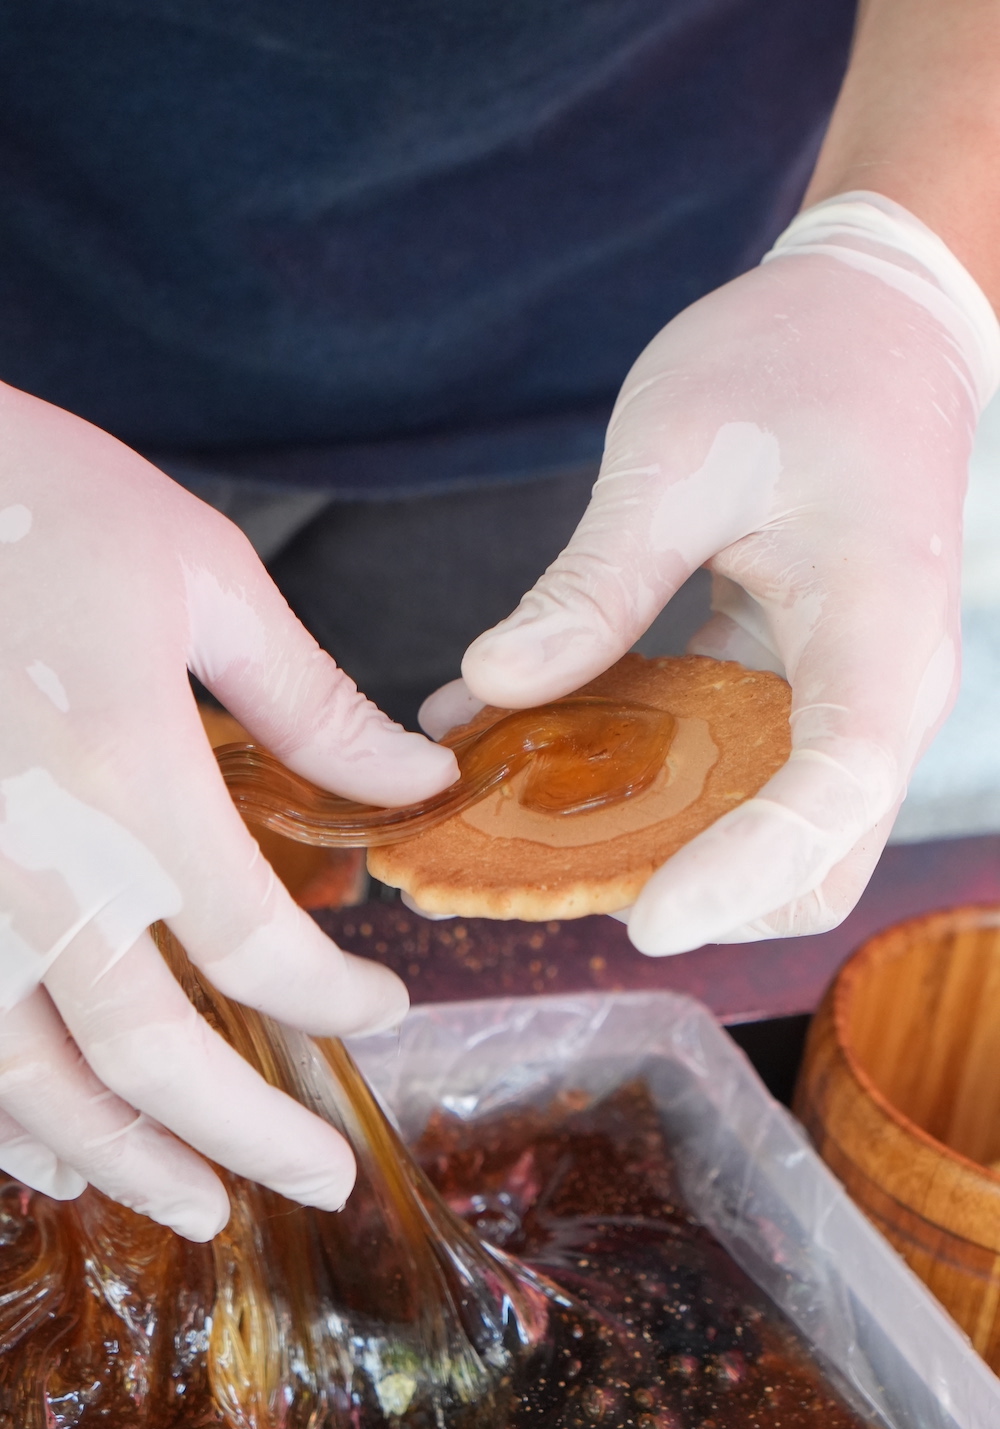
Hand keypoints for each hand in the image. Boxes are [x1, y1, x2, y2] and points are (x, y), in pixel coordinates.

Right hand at [0, 384, 456, 1237]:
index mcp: (124, 775)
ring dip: (117, 1160)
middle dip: (241, 1134)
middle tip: (313, 1184)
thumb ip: (311, 702)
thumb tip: (417, 781)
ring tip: (191, 1209)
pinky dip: (2, 1120)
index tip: (381, 1010)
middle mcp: (25, 862)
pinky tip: (49, 1148)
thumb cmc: (28, 496)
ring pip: (25, 1081)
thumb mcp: (197, 573)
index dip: (333, 998)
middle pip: (146, 1054)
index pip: (256, 945)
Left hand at [460, 194, 999, 954]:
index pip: (834, 793)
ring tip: (508, 829)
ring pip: (758, 834)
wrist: (865, 322)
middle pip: (805, 862)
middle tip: (538, 878)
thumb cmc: (794, 366)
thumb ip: (596, 584)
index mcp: (878, 637)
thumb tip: (497, 684)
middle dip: (681, 888)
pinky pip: (718, 771)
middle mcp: (874, 696)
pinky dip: (633, 781)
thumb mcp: (677, 459)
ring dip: (643, 846)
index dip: (745, 873)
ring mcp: (836, 700)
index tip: (641, 921)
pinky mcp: (786, 687)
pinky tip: (524, 741)